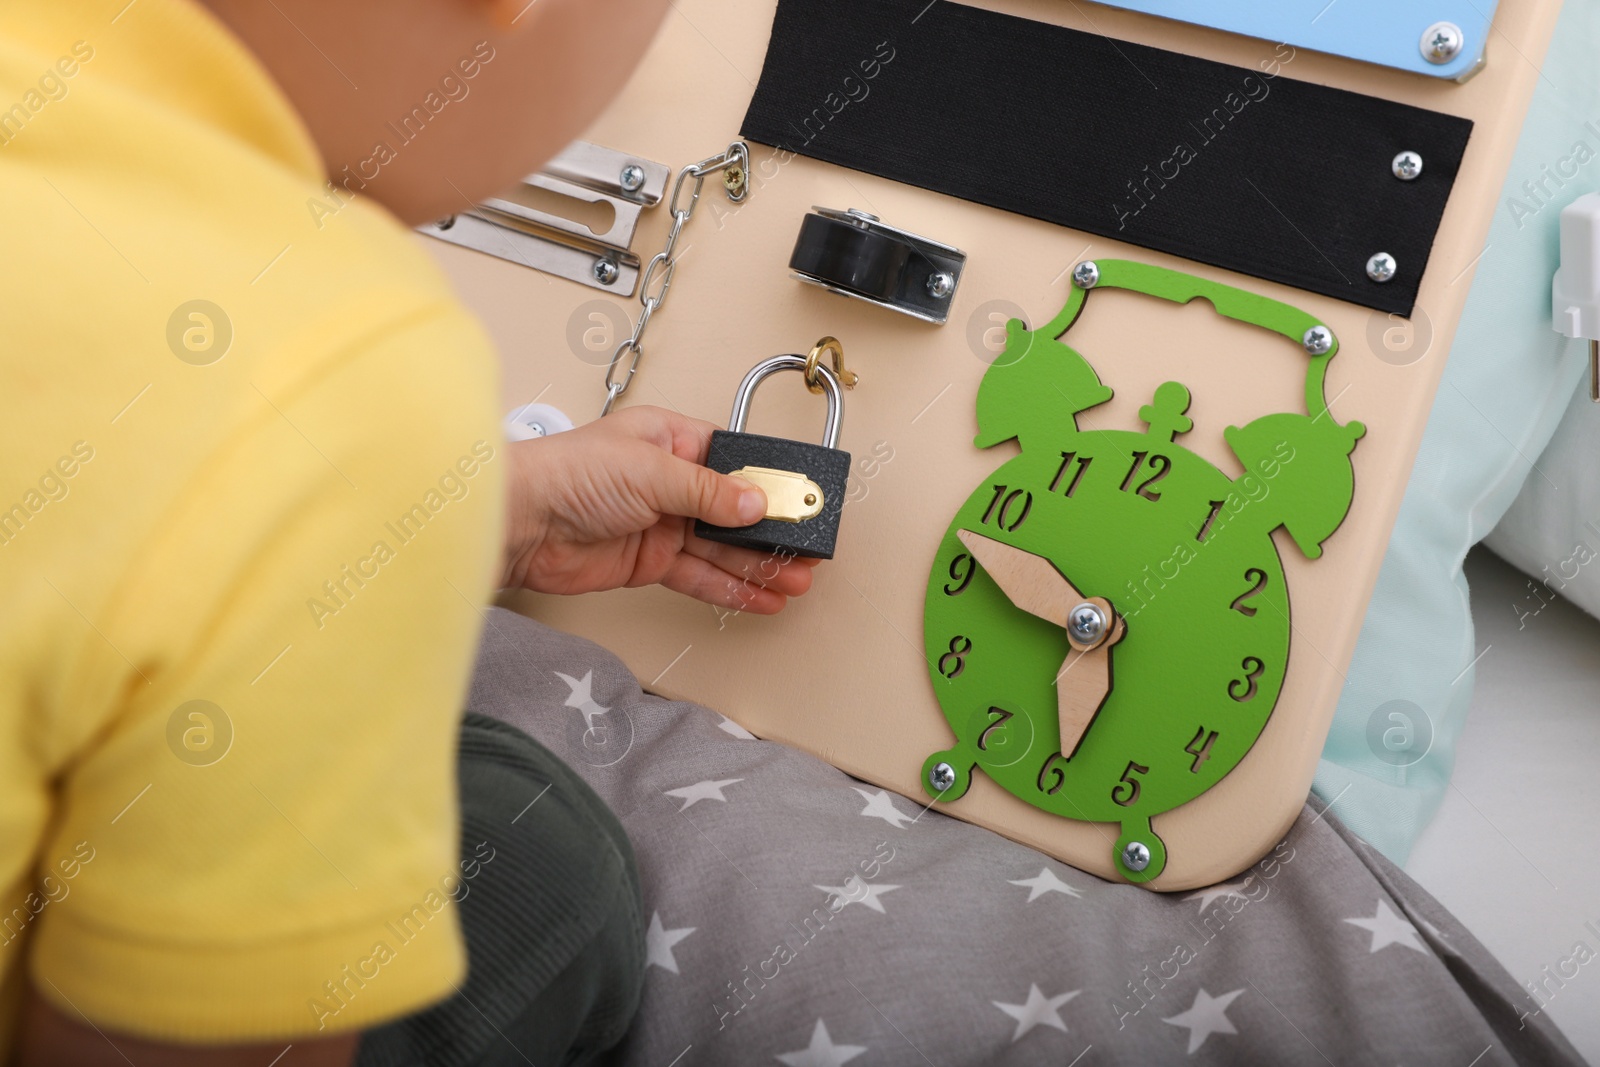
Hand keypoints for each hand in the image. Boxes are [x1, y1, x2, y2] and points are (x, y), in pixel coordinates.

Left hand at [501, 406, 820, 612]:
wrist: (519, 523)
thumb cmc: (566, 474)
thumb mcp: (650, 471)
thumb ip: (708, 492)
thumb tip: (754, 502)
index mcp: (670, 440)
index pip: (733, 462)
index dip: (768, 484)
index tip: (800, 502)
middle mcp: (668, 481)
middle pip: (733, 510)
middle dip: (771, 532)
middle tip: (807, 551)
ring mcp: (659, 523)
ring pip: (720, 547)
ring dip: (757, 565)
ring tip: (795, 579)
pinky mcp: (647, 561)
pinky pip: (698, 575)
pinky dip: (729, 587)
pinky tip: (759, 596)